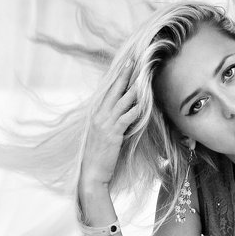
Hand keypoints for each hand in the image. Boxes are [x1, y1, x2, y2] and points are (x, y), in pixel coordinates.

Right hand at [80, 61, 138, 188]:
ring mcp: (104, 123)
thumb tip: (125, 111)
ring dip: (133, 89)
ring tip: (143, 77)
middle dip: (124, 75)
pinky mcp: (112, 133)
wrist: (91, 173)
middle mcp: (98, 115)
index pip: (106, 91)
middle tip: (133, 61)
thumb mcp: (102, 133)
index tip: (124, 65)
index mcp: (95, 114)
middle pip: (113, 90)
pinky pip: (126, 117)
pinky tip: (143, 103)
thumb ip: (111, 121)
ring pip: (122, 101)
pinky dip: (135, 109)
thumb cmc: (98, 155)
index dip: (116, 77)